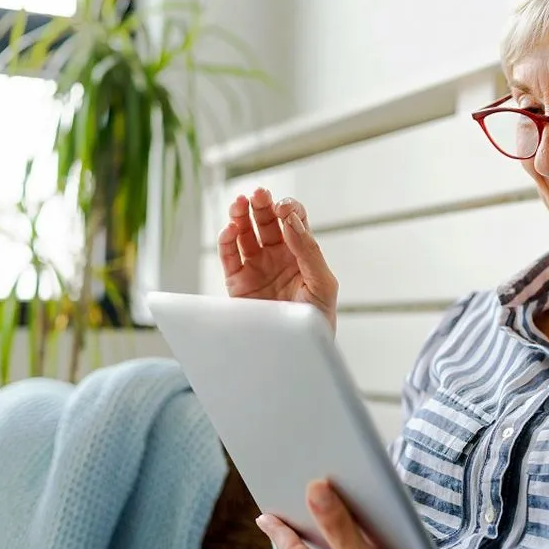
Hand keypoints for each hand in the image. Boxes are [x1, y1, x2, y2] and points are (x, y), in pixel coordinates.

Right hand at [218, 187, 338, 332]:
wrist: (296, 353)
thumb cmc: (316, 321)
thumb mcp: (323, 284)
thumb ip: (309, 251)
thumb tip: (289, 220)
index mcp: (300, 253)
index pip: (293, 220)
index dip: (288, 209)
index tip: (284, 210)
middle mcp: (277, 256)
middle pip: (266, 220)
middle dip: (262, 205)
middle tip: (258, 194)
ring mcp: (255, 268)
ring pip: (244, 233)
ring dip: (240, 215)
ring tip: (239, 203)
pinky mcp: (236, 282)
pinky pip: (228, 256)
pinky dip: (226, 240)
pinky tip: (230, 229)